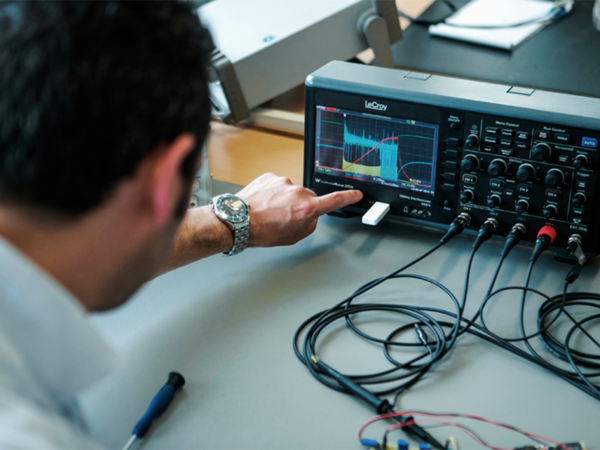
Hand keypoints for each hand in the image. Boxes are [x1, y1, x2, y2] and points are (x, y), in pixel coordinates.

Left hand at [236, 173, 362, 247]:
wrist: (238, 221)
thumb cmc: (262, 232)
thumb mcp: (292, 238)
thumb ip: (308, 226)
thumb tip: (311, 218)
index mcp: (306, 209)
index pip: (334, 201)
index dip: (348, 197)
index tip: (356, 194)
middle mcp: (297, 192)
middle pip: (308, 199)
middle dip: (301, 207)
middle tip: (284, 219)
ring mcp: (283, 182)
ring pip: (291, 192)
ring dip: (284, 200)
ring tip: (269, 213)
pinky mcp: (270, 176)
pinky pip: (277, 185)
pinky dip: (273, 194)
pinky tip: (264, 204)